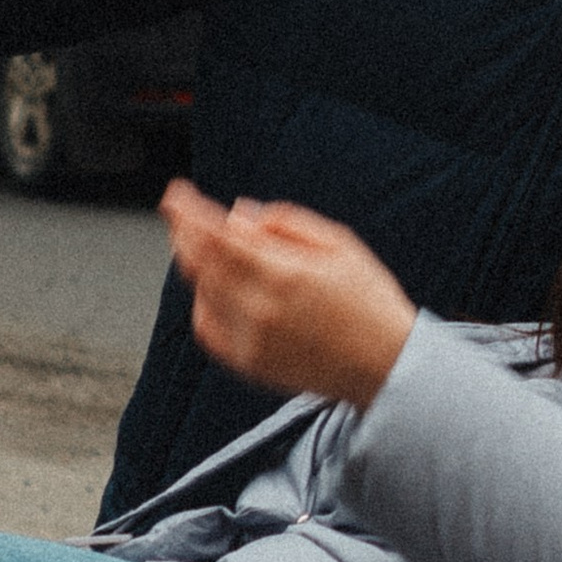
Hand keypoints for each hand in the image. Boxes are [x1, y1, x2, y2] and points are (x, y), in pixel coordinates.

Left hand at [161, 180, 416, 410]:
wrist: (385, 366)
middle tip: (177, 214)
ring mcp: (251, 339)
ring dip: (191, 263)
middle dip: (182, 232)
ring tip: (193, 243)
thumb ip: (286, 224)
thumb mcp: (340, 244)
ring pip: (201, 292)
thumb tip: (239, 215)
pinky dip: (202, 302)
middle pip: (200, 263)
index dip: (190, 213)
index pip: (218, 236)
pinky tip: (210, 289)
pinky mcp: (249, 364)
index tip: (176, 195)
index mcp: (284, 273)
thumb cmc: (369, 302)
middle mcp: (260, 308)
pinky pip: (208, 328)